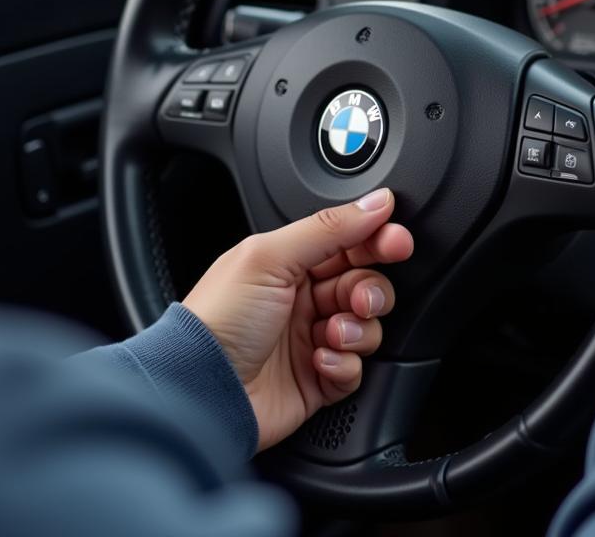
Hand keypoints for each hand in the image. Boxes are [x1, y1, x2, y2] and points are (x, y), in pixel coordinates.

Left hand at [183, 188, 412, 450]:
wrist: (198, 392)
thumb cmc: (218, 322)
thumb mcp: (270, 257)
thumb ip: (329, 227)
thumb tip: (376, 202)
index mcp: (289, 261)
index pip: (348, 242)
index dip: (377, 239)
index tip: (397, 242)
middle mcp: (302, 298)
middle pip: (365, 283)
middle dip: (370, 289)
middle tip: (359, 298)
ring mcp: (311, 339)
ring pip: (367, 326)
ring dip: (358, 329)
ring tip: (332, 334)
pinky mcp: (317, 381)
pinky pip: (355, 369)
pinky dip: (345, 365)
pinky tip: (320, 362)